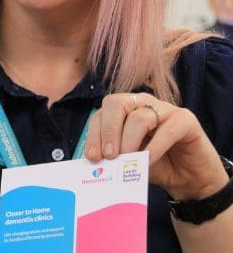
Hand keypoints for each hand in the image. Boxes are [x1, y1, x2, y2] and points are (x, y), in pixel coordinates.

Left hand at [85, 92, 228, 199]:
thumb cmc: (156, 166)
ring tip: (127, 160)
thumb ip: (114, 157)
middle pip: (116, 104)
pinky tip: (148, 160)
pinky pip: (167, 129)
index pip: (102, 114)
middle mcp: (143, 104)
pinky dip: (155, 146)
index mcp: (125, 110)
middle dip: (108, 130)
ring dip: (129, 140)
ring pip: (139, 117)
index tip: (93, 157)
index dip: (94, 134)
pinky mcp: (186, 120)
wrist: (190, 179)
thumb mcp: (129, 161)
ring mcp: (165, 109)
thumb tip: (95, 161)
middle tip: (109, 156)